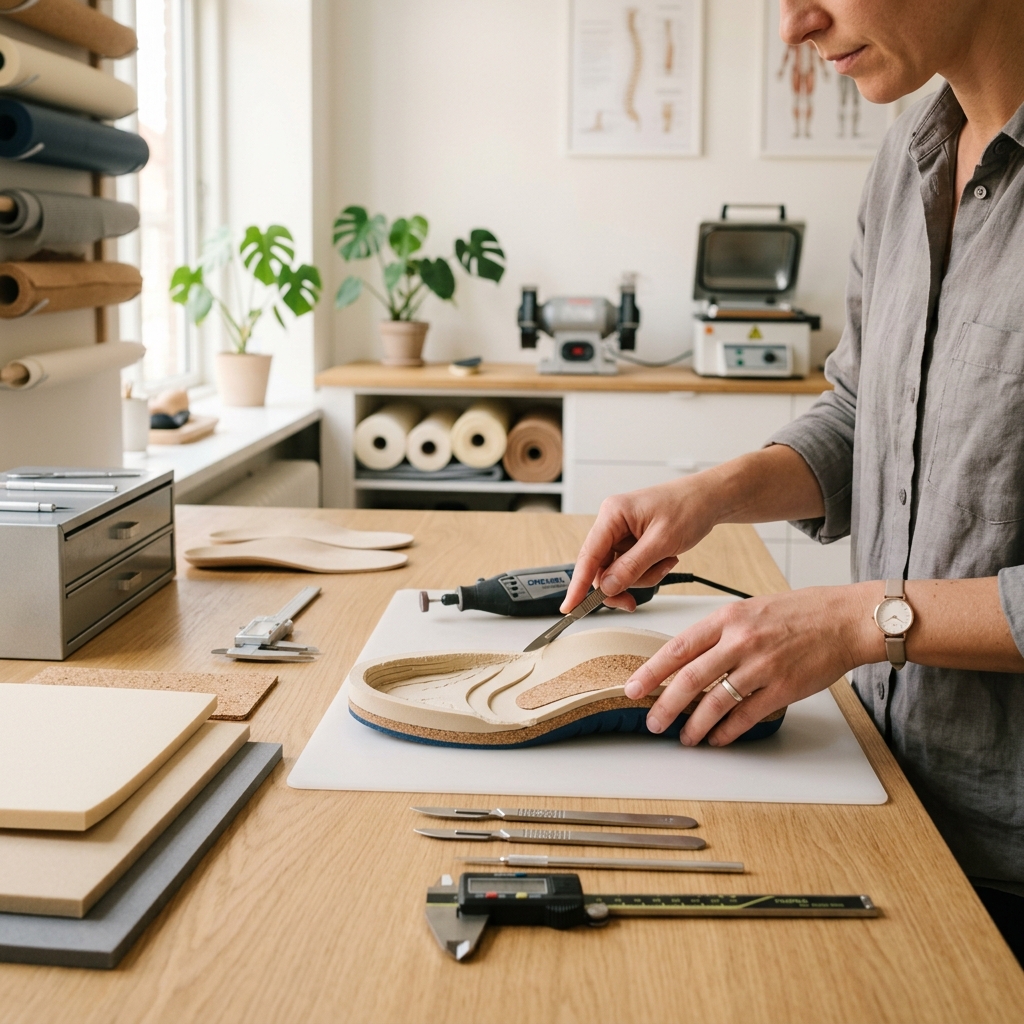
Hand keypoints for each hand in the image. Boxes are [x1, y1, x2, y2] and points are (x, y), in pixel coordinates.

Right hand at [560, 477, 717, 612]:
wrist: (709, 499)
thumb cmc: (688, 507)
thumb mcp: (662, 541)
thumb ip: (632, 566)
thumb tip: (608, 587)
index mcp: (613, 514)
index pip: (588, 554)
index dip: (577, 584)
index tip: (570, 606)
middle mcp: (612, 523)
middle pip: (601, 568)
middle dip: (621, 584)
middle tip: (632, 601)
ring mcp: (622, 533)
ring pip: (618, 572)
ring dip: (642, 576)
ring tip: (665, 561)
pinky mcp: (633, 542)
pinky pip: (631, 568)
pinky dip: (648, 572)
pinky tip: (665, 559)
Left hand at [622, 583, 880, 745]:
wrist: (844, 619)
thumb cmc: (798, 613)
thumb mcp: (748, 609)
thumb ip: (718, 632)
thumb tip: (687, 659)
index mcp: (727, 617)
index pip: (678, 647)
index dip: (652, 671)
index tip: (633, 687)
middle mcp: (740, 641)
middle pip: (690, 678)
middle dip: (665, 705)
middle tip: (652, 721)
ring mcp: (762, 666)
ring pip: (715, 702)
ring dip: (695, 725)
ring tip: (685, 737)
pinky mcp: (782, 688)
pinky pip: (746, 716)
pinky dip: (727, 731)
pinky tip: (717, 739)